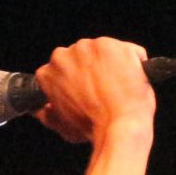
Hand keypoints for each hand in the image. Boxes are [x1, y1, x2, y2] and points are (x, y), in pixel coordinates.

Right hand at [31, 37, 156, 144]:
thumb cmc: (94, 129)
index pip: (61, 69)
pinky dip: (132, 61)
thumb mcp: (64, 127)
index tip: (85, 89)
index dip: (75, 80)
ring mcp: (87, 47)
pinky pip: (126, 50)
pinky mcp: (111, 45)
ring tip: (119, 86)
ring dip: (110, 64)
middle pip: (80, 57)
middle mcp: (63, 56)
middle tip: (103, 89)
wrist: (119, 126)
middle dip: (91, 69)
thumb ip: (50, 115)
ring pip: (102, 52)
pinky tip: (132, 79)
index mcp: (48, 74)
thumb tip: (43, 110)